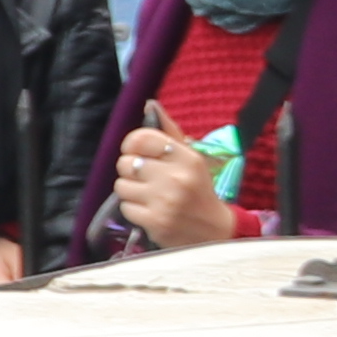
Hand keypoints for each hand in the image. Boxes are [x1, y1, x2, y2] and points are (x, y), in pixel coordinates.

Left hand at [110, 118, 237, 253]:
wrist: (215, 231)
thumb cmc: (198, 190)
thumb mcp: (191, 158)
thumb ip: (168, 132)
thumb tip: (149, 105)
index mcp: (187, 158)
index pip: (140, 138)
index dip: (131, 145)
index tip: (136, 153)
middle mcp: (176, 177)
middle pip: (125, 163)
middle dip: (131, 171)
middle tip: (146, 179)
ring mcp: (164, 201)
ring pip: (121, 186)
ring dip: (130, 192)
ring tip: (149, 196)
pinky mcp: (155, 222)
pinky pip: (125, 207)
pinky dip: (134, 210)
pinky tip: (151, 210)